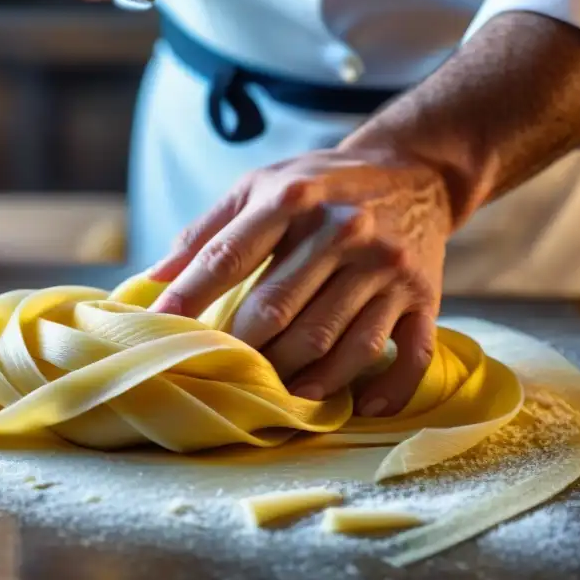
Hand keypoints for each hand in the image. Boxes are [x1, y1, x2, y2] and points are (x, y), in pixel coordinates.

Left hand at [147, 148, 453, 416]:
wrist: (416, 171)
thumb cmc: (321, 185)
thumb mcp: (260, 186)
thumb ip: (206, 231)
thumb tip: (153, 279)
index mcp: (294, 199)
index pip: (229, 257)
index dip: (189, 297)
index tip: (159, 327)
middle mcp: (345, 232)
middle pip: (280, 311)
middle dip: (243, 349)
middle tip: (219, 373)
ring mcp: (389, 269)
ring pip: (338, 343)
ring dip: (301, 379)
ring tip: (274, 395)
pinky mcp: (426, 297)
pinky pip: (409, 356)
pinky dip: (386, 390)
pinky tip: (357, 408)